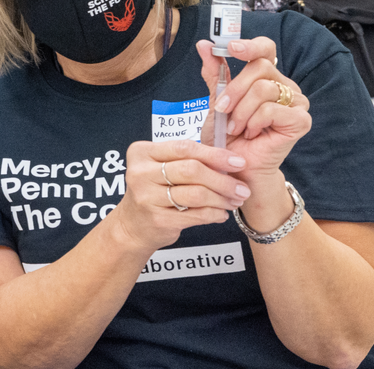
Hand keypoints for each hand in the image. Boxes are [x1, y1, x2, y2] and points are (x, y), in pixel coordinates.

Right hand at [107, 140, 248, 251]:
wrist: (132, 226)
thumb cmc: (152, 192)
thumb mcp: (160, 168)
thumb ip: (186, 160)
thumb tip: (229, 161)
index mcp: (142, 152)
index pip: (184, 148)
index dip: (215, 154)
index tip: (237, 162)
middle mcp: (140, 172)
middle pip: (192, 170)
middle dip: (222, 179)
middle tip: (241, 187)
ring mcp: (147, 197)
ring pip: (196, 194)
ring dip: (222, 198)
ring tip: (234, 201)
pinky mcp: (158, 219)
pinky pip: (196, 215)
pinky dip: (214, 214)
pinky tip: (221, 213)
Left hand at [196, 36, 311, 179]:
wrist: (234, 167)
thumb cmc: (228, 137)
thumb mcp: (216, 100)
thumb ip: (214, 73)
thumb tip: (204, 45)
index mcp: (267, 77)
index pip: (265, 49)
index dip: (249, 46)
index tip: (230, 48)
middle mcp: (285, 86)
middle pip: (260, 67)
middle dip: (234, 90)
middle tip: (224, 110)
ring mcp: (296, 102)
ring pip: (263, 89)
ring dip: (241, 111)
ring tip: (236, 127)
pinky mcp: (301, 120)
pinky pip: (271, 109)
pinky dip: (253, 122)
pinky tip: (251, 134)